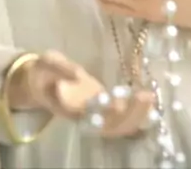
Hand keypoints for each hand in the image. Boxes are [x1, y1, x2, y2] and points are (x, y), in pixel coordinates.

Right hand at [6, 51, 153, 137]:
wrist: (40, 80)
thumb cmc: (44, 71)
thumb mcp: (48, 63)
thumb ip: (61, 68)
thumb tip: (78, 76)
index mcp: (69, 108)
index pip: (89, 117)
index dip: (105, 113)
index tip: (118, 102)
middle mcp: (84, 117)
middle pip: (109, 127)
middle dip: (129, 115)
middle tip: (145, 96)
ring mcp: (95, 115)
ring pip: (117, 126)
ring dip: (136, 115)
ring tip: (150, 96)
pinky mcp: (103, 109)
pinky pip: (121, 119)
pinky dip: (136, 114)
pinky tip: (150, 101)